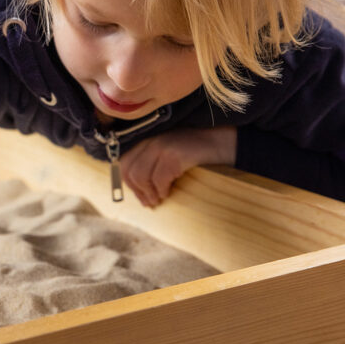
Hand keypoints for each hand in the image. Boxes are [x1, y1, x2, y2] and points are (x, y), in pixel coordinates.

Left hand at [120, 126, 236, 207]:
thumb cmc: (193, 152)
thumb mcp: (167, 154)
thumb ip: (150, 165)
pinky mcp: (173, 154)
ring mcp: (160, 146)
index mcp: (146, 140)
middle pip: (130, 171)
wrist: (220, 142)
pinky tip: (168, 193)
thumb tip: (138, 191)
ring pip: (141, 176)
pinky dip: (162, 190)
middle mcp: (150, 140)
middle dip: (138, 191)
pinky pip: (159, 179)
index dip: (129, 184)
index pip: (124, 164)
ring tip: (158, 200)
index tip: (140, 197)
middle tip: (149, 203)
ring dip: (149, 193)